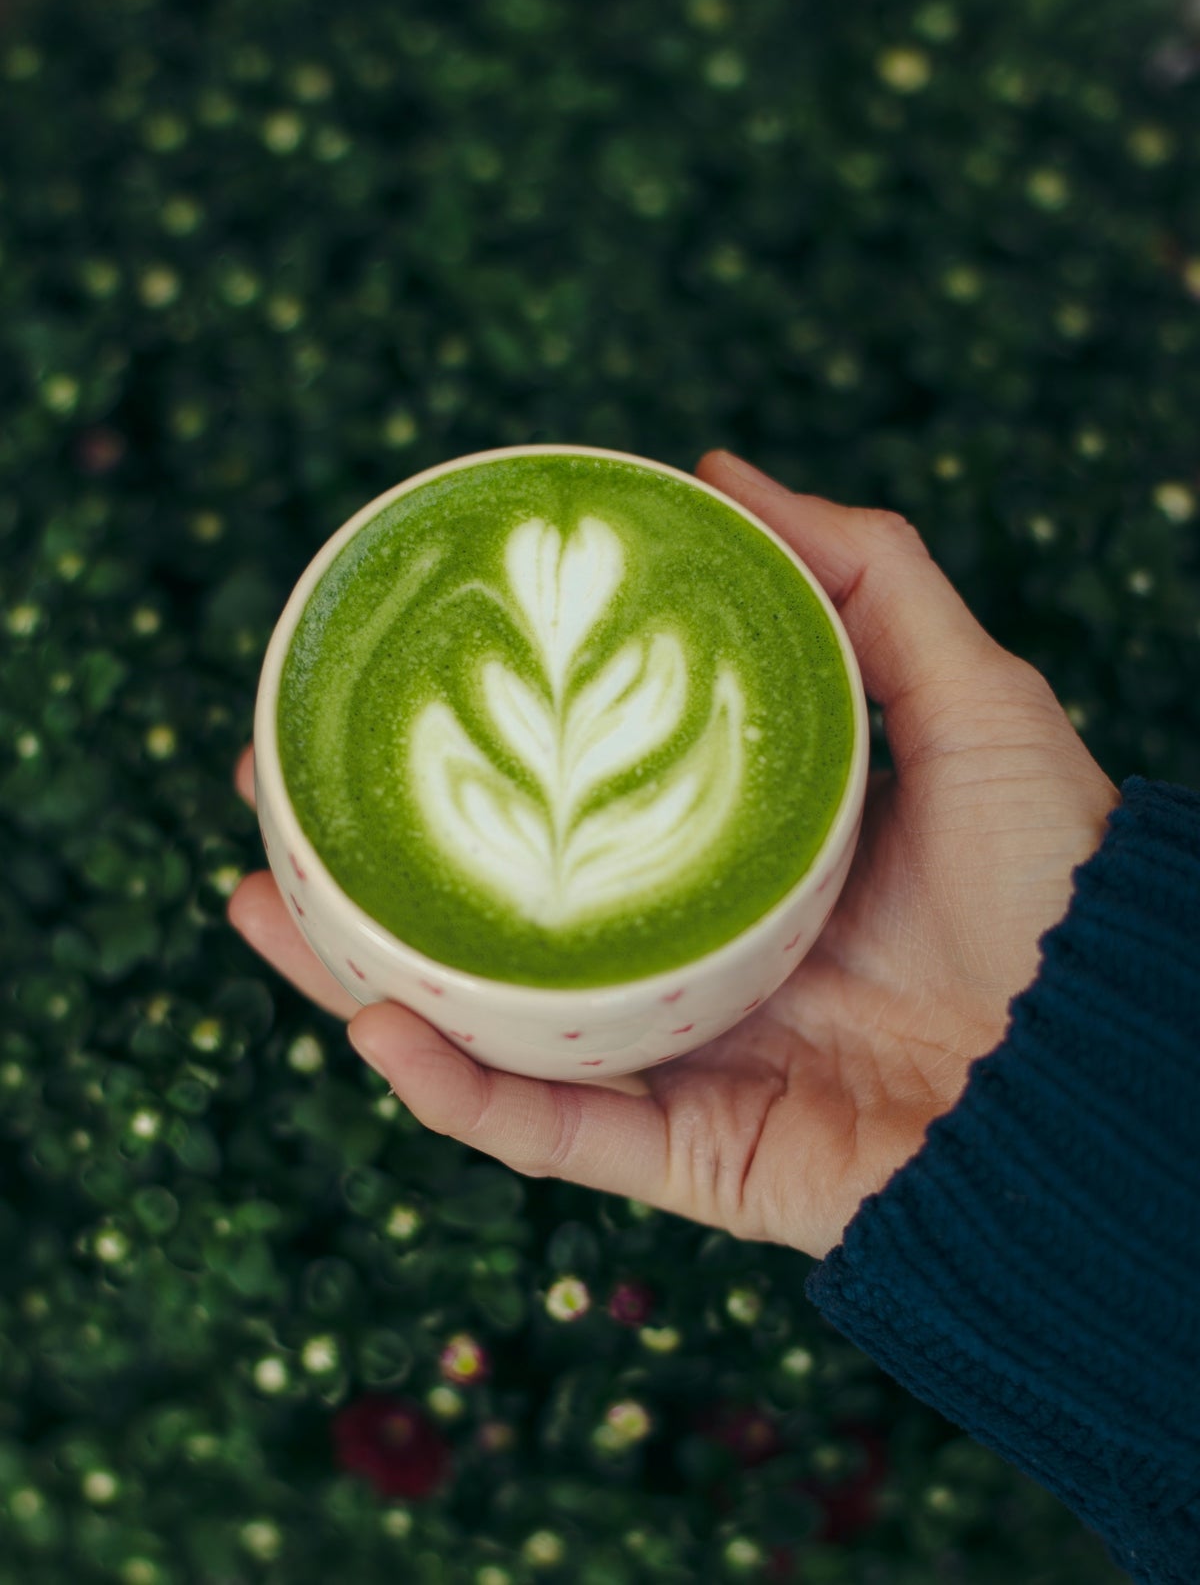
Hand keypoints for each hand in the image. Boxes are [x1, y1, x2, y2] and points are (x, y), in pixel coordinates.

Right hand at [229, 449, 1119, 1258]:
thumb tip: (719, 466)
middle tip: (274, 789)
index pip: (568, 796)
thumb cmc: (1062, 885)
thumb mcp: (971, 694)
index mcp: (730, 858)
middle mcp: (684, 958)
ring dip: (358, 972)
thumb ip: (867, 572)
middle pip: (493, 911)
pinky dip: (453, 1088)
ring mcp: (677, 1062)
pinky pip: (546, 1133)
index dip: (467, 745)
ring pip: (484, 1024)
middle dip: (369, 861)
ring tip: (261, 899)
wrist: (1124, 1070)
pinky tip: (372, 1016)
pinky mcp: (691, 1158)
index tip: (374, 681)